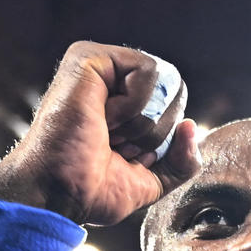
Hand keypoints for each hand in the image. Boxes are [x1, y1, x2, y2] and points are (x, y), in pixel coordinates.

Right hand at [0, 41, 200, 228]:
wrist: (59, 193)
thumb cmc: (93, 191)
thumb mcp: (152, 180)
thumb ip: (181, 160)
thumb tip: (191, 125)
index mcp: (124, 103)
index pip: (176, 106)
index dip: (163, 140)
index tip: (125, 156)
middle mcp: (112, 80)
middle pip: (176, 91)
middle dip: (156, 132)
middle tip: (115, 145)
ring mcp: (101, 65)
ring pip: (166, 81)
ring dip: (143, 124)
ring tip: (106, 133)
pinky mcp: (90, 56)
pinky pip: (149, 70)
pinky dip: (133, 106)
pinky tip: (102, 117)